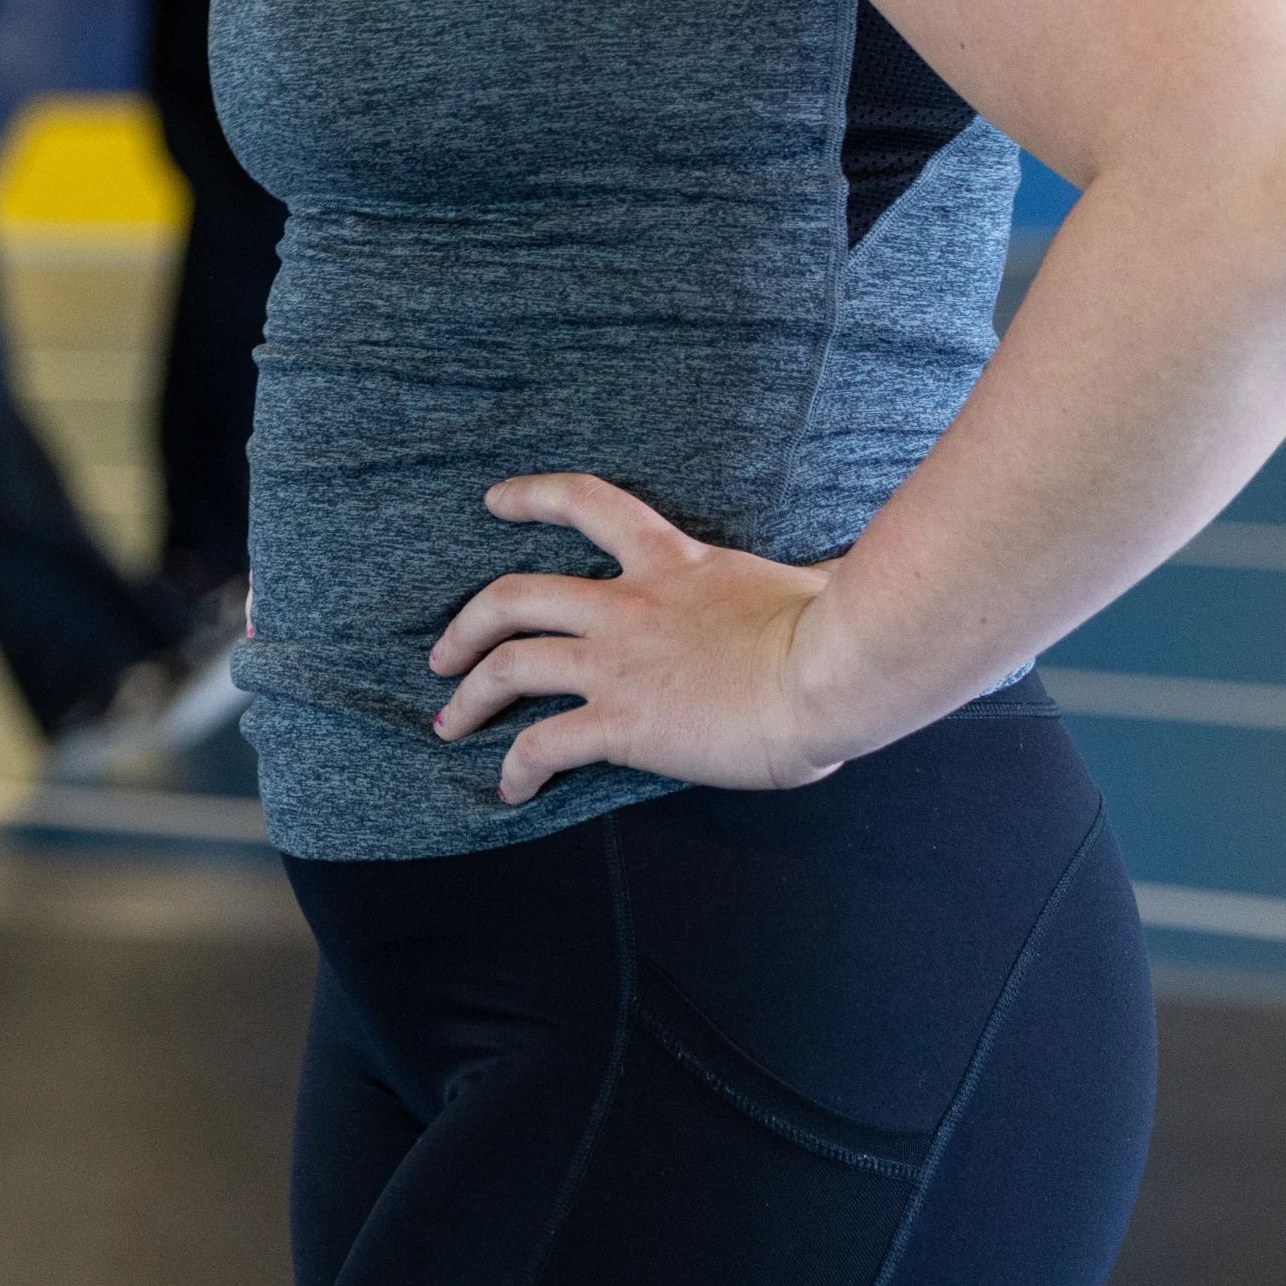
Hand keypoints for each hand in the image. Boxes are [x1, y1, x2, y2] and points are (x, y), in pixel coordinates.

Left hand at [423, 473, 869, 806]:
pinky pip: (544, 745)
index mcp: (674, 564)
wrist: (836, 672)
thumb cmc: (842, 632)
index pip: (590, 504)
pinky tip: (510, 788)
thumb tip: (837, 574)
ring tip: (449, 723)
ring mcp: (617, 663)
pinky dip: (516, 767)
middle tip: (442, 655)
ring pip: (510, 665)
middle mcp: (628, 605)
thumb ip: (797, 577)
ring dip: (469, 695)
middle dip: (466, 626)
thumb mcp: (806, 583)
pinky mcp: (622, 722)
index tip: (494, 502)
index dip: (534, 497)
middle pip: (513, 596)